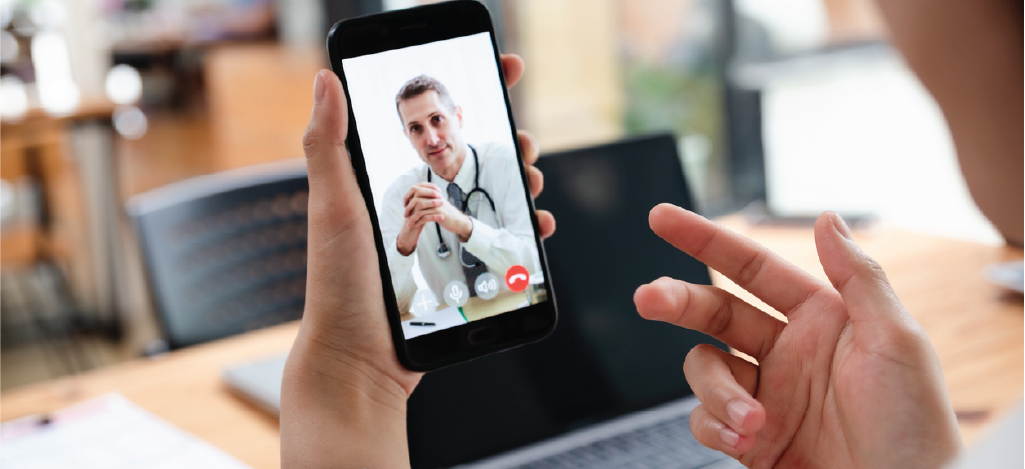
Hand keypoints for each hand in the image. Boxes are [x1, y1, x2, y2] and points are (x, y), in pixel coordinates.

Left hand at [281, 55, 551, 466]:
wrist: (360, 362)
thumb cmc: (339, 285)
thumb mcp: (332, 205)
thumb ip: (328, 143)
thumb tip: (327, 77)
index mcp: (386, 184)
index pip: (432, 125)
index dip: (469, 92)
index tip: (502, 66)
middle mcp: (416, 208)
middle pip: (473, 161)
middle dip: (506, 140)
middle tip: (521, 138)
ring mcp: (441, 243)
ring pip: (493, 200)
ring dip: (521, 182)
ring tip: (532, 180)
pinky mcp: (461, 275)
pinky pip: (503, 246)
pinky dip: (528, 233)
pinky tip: (540, 228)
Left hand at [396, 183, 473, 254]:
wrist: (458, 221)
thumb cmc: (446, 214)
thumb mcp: (437, 204)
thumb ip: (428, 200)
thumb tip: (415, 199)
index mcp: (433, 192)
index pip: (417, 189)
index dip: (408, 196)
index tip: (405, 204)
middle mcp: (434, 196)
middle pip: (416, 197)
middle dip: (408, 207)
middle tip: (405, 214)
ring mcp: (436, 204)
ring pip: (419, 207)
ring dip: (412, 216)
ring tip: (408, 223)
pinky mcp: (438, 212)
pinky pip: (424, 215)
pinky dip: (417, 221)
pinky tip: (414, 226)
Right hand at [634, 205, 962, 468]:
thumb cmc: (914, 427)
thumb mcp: (897, 342)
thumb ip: (859, 276)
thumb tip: (826, 218)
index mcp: (820, 317)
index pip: (752, 269)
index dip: (704, 240)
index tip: (662, 219)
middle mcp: (787, 350)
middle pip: (713, 311)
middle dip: (676, 301)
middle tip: (648, 299)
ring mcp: (767, 395)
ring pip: (705, 369)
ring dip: (717, 392)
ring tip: (751, 420)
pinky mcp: (751, 438)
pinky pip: (706, 420)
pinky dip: (716, 426)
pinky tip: (745, 438)